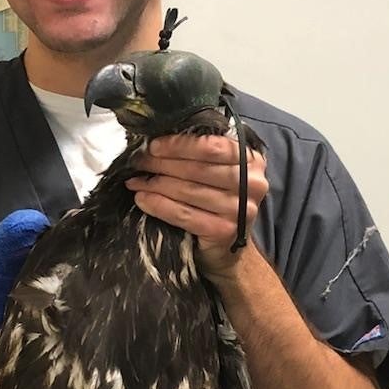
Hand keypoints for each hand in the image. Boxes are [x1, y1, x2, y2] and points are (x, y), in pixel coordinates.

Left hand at [126, 134, 266, 275]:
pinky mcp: (224, 231)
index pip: (212, 146)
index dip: (179, 145)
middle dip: (162, 163)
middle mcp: (253, 184)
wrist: (228, 246)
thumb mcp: (218, 172)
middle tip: (139, 162)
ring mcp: (240, 209)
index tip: (154, 146)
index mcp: (252, 161)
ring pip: (188, 190)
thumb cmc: (217, 201)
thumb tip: (157, 142)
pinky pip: (184, 214)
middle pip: (198, 168)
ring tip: (136, 181)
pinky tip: (143, 200)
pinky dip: (159, 205)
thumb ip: (201, 154)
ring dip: (156, 184)